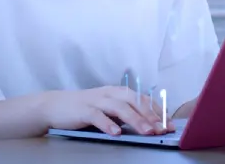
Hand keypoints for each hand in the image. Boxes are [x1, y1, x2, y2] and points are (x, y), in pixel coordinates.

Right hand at [41, 86, 175, 135]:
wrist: (54, 106)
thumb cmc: (86, 108)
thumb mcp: (109, 108)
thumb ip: (126, 113)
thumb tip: (150, 124)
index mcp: (119, 92)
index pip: (143, 99)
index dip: (158, 111)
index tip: (170, 124)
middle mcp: (111, 93)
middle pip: (135, 102)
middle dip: (151, 116)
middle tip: (163, 129)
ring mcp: (97, 100)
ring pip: (120, 108)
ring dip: (136, 120)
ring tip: (147, 132)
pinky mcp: (83, 110)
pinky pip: (98, 116)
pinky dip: (108, 124)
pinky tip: (116, 133)